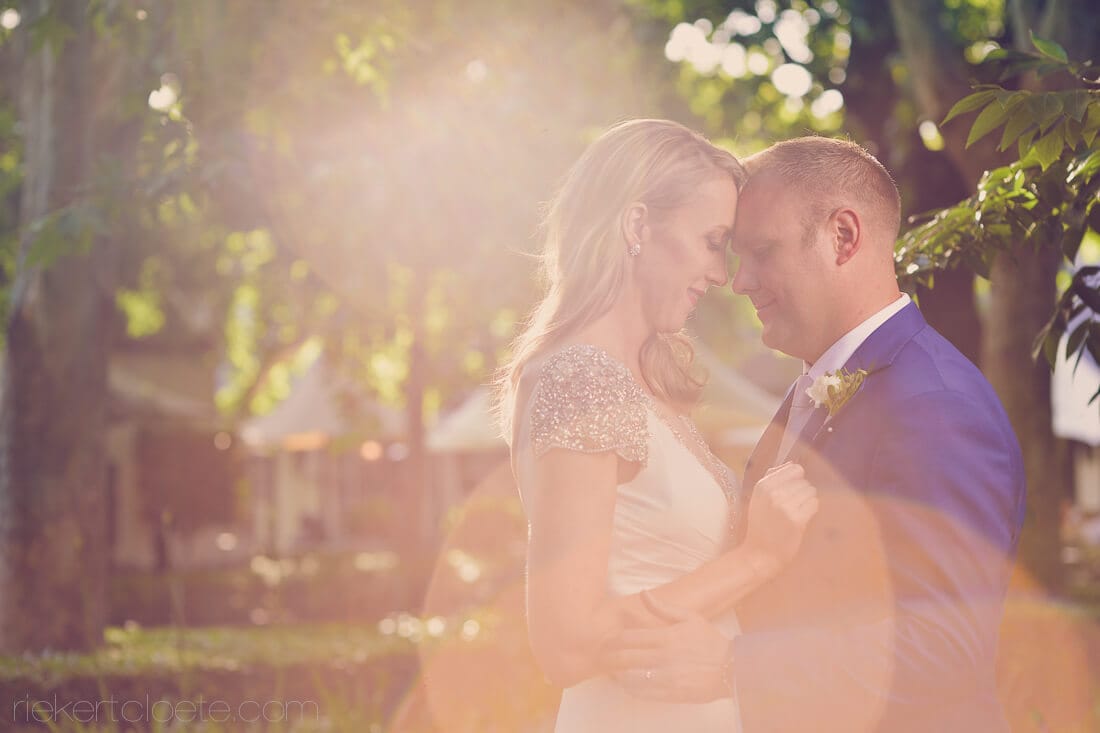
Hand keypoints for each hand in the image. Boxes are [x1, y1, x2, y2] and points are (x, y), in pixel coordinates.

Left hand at [601, 594, 732, 702]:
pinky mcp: (671, 694)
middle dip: (612, 657)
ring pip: (631, 678)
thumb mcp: (689, 617)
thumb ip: (662, 608)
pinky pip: (643, 694)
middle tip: (606, 656)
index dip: (615, 640)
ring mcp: (667, 678)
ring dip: (620, 675)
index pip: (629, 638)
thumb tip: (642, 593)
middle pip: (626, 658)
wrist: (731, 668)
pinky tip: (631, 684)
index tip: (610, 641)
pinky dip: (632, 689)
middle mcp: (664, 657)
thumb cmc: (709, 640)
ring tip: (617, 671)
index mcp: (666, 637)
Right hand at [743, 462, 818, 567]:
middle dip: (801, 492)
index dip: (795, 479)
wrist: (759, 554)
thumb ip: (772, 479)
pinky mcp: (797, 520)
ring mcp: (785, 506)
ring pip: (810, 491)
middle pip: (803, 481)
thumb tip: (791, 464)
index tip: (790, 491)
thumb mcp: (758, 499)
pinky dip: (811, 510)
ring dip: (806, 501)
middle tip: (791, 507)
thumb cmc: (761, 526)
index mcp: (762, 486)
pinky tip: (802, 518)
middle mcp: (773, 493)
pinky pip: (814, 504)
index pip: (792, 469)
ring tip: (796, 513)